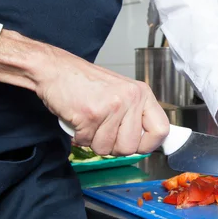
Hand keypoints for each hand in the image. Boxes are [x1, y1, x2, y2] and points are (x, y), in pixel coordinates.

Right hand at [0, 30, 168, 155]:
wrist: (56, 70)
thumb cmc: (86, 84)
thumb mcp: (121, 93)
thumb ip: (135, 115)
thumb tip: (147, 143)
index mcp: (142, 94)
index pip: (161, 130)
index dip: (148, 145)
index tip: (138, 145)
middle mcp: (130, 99)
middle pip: (130, 147)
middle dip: (113, 146)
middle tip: (103, 130)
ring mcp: (111, 107)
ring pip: (107, 148)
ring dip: (94, 141)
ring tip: (90, 122)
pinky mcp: (90, 115)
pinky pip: (88, 143)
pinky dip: (79, 136)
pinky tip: (79, 120)